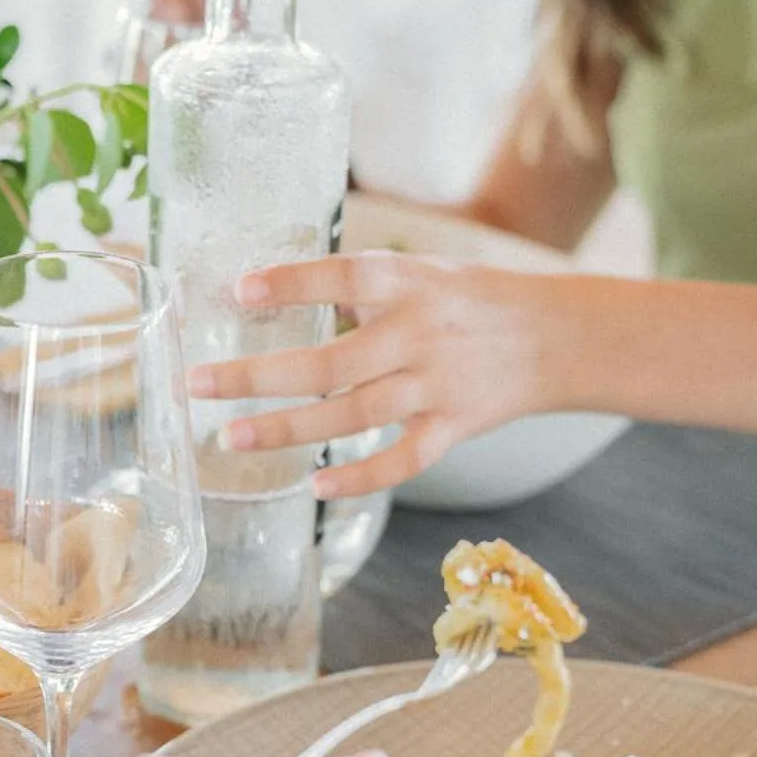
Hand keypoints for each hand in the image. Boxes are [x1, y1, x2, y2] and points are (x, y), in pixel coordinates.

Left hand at [189, 253, 571, 497]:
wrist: (559, 337)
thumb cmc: (470, 300)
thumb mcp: (423, 272)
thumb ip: (359, 285)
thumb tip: (279, 289)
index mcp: (412, 283)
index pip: (348, 276)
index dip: (295, 283)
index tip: (241, 290)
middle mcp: (422, 333)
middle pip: (333, 361)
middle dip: (260, 375)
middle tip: (197, 383)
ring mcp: (438, 385)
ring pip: (355, 414)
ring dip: (290, 429)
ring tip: (232, 436)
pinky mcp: (454, 428)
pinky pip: (403, 460)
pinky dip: (360, 478)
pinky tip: (314, 485)